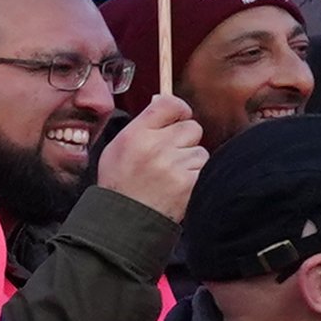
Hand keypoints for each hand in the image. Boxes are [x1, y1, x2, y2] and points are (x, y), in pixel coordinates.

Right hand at [93, 89, 206, 223]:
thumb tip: (163, 102)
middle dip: (184, 140)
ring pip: (200, 151)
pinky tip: (178, 184)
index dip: (179, 110)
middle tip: (170, 154)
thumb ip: (142, 125)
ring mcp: (174, 165)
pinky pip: (203, 169)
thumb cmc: (120, 182)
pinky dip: (194, 176)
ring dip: (190, 161)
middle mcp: (156, 146)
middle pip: (191, 128)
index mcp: (136, 134)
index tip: (178, 117)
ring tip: (171, 174)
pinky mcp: (190, 183)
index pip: (170, 104)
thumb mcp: (118, 147)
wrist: (125, 218)